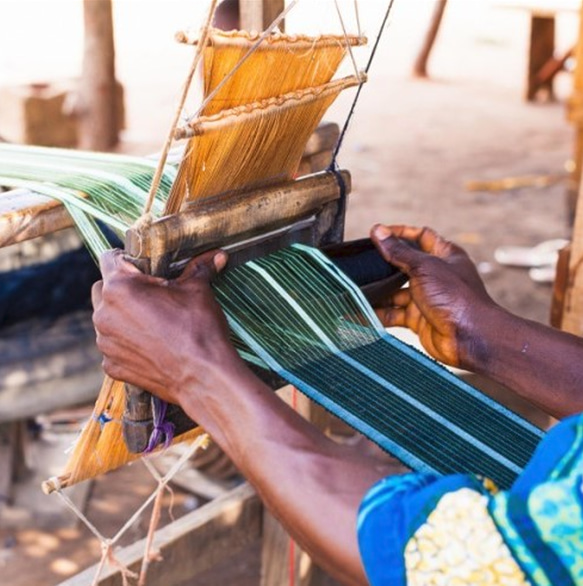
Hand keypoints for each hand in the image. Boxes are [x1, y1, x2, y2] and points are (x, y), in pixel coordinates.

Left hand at [92, 249, 241, 403]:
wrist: (203, 377)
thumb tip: (218, 256)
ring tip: (154, 322)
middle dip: (122, 288)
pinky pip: (114, 346)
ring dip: (124, 316)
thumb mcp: (199, 291)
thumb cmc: (199, 329)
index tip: (143, 267)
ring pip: (107, 319)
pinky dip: (128, 343)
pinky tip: (153, 345)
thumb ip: (200, 269)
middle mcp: (103, 314)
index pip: (109, 258)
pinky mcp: (111, 366)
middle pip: (103, 289)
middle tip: (151, 294)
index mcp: (119, 288)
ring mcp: (105, 343)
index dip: (127, 259)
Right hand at [370, 224, 498, 369]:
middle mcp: (434, 276)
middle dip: (382, 265)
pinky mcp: (417, 320)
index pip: (421, 237)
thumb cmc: (456, 297)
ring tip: (354, 289)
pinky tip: (360, 312)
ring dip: (377, 292)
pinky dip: (377, 314)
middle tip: (361, 262)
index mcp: (444, 256)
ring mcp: (425, 298)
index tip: (378, 233)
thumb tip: (378, 231)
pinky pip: (393, 314)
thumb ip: (399, 252)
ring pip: (395, 292)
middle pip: (403, 266)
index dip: (401, 233)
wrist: (470, 338)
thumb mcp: (425, 267)